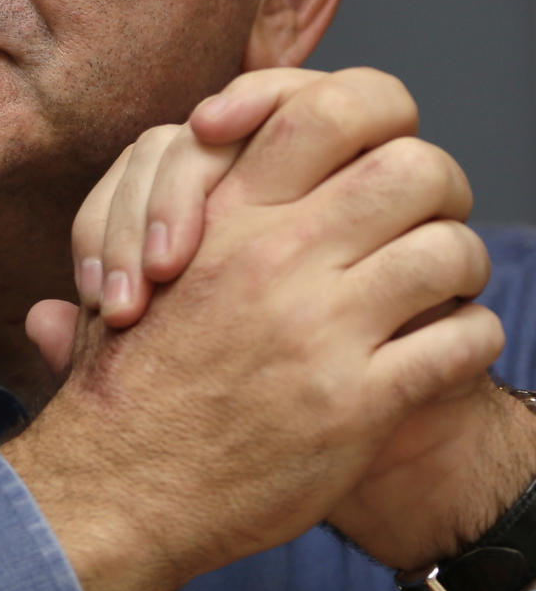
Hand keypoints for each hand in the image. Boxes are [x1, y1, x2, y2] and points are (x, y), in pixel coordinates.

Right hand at [10, 68, 502, 590]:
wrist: (121, 483)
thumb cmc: (132, 368)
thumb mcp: (138, 254)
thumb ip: (183, 192)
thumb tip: (212, 137)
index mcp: (231, 209)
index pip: (333, 106)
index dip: (377, 113)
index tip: (375, 150)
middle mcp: (278, 253)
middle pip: (412, 166)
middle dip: (439, 184)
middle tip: (428, 214)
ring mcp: (320, 327)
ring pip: (450, 249)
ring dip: (461, 262)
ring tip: (444, 284)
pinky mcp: (355, 404)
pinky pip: (459, 342)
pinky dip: (470, 337)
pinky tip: (442, 346)